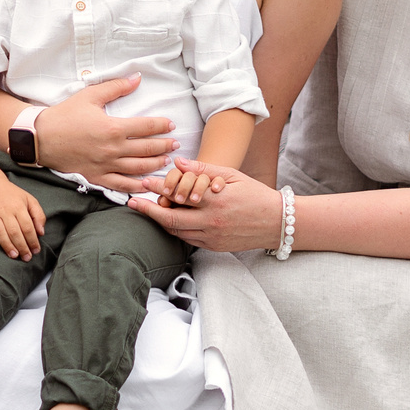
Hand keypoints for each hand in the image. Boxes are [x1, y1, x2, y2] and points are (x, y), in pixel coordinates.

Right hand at [0, 174, 47, 259]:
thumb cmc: (12, 195)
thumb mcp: (30, 200)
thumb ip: (38, 215)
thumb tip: (41, 232)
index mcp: (19, 206)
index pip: (28, 227)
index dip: (33, 240)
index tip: (36, 250)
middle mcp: (5, 210)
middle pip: (14, 232)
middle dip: (22, 246)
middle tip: (27, 257)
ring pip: (0, 232)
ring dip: (7, 245)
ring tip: (14, 255)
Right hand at [34, 76, 177, 193]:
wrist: (40, 138)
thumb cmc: (64, 115)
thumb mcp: (90, 96)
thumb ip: (116, 87)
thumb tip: (137, 78)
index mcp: (113, 128)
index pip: (146, 127)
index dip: (162, 126)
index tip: (171, 125)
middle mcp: (112, 149)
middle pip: (147, 149)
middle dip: (164, 146)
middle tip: (175, 144)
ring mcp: (105, 166)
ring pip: (138, 168)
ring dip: (155, 165)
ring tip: (165, 161)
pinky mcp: (96, 177)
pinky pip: (120, 185)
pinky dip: (135, 186)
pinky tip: (145, 184)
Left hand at [130, 163, 280, 252]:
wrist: (276, 223)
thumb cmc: (255, 195)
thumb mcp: (231, 176)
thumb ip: (203, 170)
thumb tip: (178, 162)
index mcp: (215, 202)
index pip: (178, 196)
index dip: (157, 189)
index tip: (143, 183)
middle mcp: (211, 222)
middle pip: (170, 220)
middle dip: (149, 210)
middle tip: (133, 203)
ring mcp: (212, 237)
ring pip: (176, 232)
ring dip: (160, 221)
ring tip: (147, 210)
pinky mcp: (213, 247)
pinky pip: (188, 239)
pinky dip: (175, 230)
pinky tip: (168, 221)